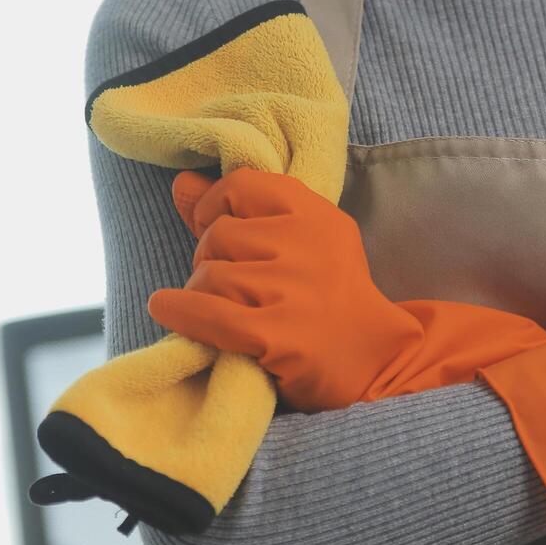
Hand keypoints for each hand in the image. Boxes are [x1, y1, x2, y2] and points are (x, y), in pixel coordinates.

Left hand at [149, 169, 545, 410]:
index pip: (241, 186)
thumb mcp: (302, 242)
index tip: (214, 227)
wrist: (377, 361)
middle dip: (210, 259)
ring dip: (202, 294)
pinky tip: (168, 309)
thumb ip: (240, 210)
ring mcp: (293, 291)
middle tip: (231, 284)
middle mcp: (309, 247)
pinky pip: (205, 312)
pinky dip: (179, 311)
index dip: (214, 206)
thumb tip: (180, 184)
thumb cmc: (329, 298)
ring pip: (208, 276)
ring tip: (224, 309)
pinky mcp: (275, 335)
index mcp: (319, 216)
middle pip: (218, 235)